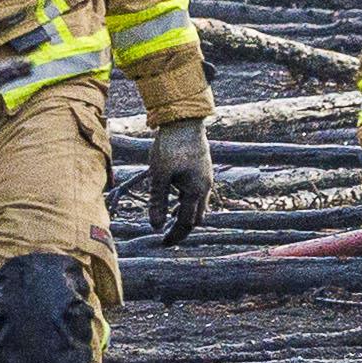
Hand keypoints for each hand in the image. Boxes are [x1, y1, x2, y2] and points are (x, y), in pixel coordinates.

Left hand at [146, 117, 213, 243]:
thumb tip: (156, 227)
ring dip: (186, 214)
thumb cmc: (170, 145)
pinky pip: (198, 192)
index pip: (186, 223)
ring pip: (199, 204)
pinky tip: (176, 195)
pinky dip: (188, 201)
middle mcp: (205, 186)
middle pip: (197, 217)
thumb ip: (158, 201)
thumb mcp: (159, 175)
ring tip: (170, 217)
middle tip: (167, 234)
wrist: (184, 118)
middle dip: (183, 228)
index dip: (175, 235)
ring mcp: (206, 177)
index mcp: (196, 191)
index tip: (163, 243)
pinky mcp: (203, 168)